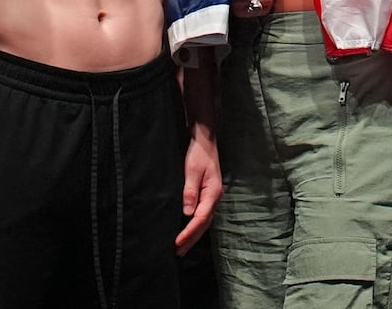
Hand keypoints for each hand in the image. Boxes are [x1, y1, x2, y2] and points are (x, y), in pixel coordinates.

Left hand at [176, 123, 221, 255]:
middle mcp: (214, 197)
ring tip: (181, 247)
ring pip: (204, 221)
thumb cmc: (198, 153)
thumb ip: (190, 191)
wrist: (205, 140)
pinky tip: (188, 230)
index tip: (177, 243)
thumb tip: (187, 213)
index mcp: (212, 193)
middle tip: (178, 252)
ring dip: (193, 235)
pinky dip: (195, 225)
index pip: (200, 219)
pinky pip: (202, 214)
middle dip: (191, 239)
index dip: (189, 233)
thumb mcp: (191, 170)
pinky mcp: (207, 194)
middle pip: (204, 224)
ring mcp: (212, 196)